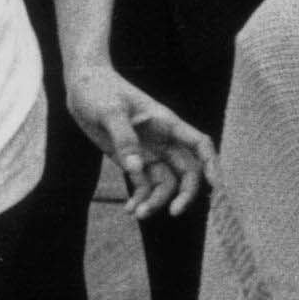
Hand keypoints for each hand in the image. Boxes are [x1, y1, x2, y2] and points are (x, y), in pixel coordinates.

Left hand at [65, 62, 213, 216]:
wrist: (82, 86)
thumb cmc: (99, 90)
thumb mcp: (110, 112)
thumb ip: (124, 139)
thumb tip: (135, 169)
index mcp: (166, 123)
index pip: (199, 144)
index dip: (211, 164)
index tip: (215, 186)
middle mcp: (163, 140)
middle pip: (187, 171)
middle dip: (185, 193)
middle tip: (173, 212)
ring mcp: (149, 151)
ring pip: (166, 182)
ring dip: (156, 201)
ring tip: (137, 213)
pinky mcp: (133, 160)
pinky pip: (144, 184)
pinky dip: (140, 198)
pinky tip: (129, 209)